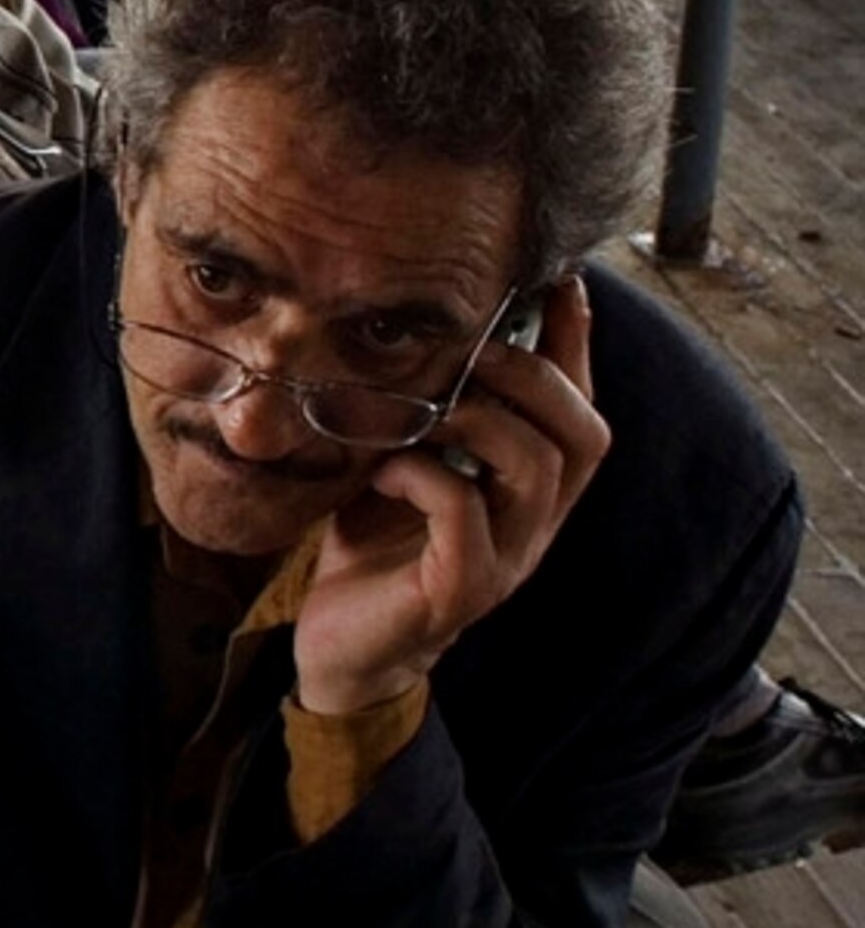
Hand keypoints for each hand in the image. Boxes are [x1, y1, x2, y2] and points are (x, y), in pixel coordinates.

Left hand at [290, 276, 606, 715]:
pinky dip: (425, 477)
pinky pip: (465, 517)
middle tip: (472, 344)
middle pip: (584, 433)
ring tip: (426, 403)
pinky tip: (382, 469)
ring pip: (537, 468)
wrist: (344, 649)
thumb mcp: (400, 460)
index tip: (561, 277)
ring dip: (481, 418)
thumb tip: (407, 324)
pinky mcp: (459, 591)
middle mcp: (534, 523)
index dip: (577, 343)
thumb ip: (421, 407)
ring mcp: (504, 559)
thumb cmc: (373, 543)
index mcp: (529, 490)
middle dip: (534, 373)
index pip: (579, 407)